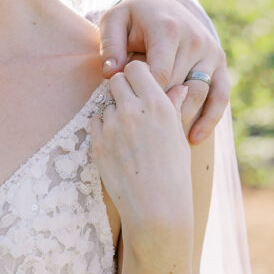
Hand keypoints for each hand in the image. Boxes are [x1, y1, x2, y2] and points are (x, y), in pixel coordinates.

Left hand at [90, 61, 192, 235]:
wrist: (156, 205)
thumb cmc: (174, 171)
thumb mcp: (177, 136)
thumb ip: (173, 107)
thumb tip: (178, 88)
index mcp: (158, 104)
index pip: (137, 68)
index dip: (137, 75)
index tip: (140, 84)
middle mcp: (133, 110)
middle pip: (116, 80)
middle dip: (122, 88)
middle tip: (130, 103)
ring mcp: (112, 126)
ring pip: (104, 102)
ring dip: (113, 109)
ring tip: (127, 129)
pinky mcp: (98, 142)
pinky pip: (95, 121)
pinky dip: (103, 126)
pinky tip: (116, 141)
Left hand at [97, 0, 228, 144]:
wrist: (163, 5)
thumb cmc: (133, 17)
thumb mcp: (115, 21)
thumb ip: (110, 45)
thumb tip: (111, 74)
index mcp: (169, 30)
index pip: (159, 74)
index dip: (143, 96)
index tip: (128, 111)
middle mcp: (196, 40)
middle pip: (179, 87)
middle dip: (159, 110)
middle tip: (139, 132)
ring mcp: (211, 53)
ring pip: (199, 94)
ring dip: (182, 117)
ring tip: (161, 138)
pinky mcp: (220, 64)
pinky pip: (220, 96)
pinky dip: (210, 119)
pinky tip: (194, 138)